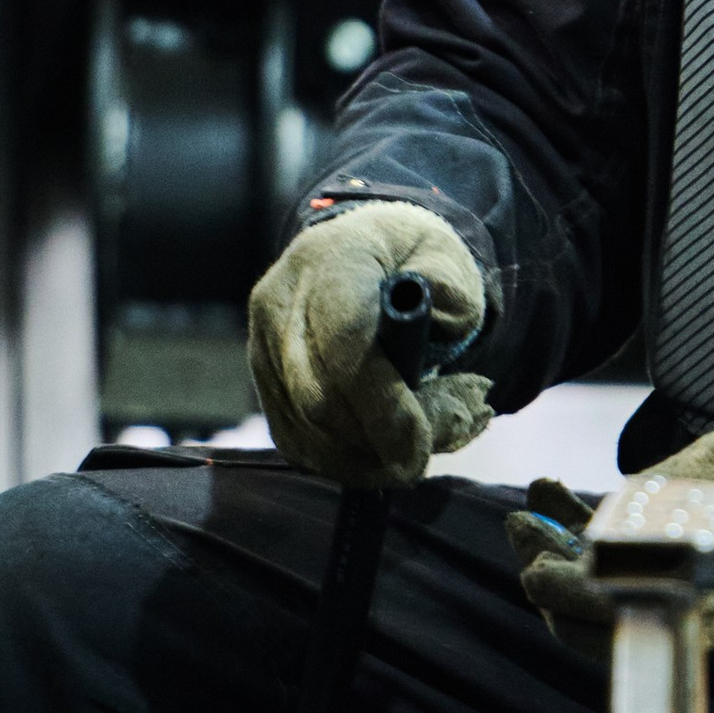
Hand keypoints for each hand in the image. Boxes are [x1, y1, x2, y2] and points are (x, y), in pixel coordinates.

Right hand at [247, 201, 489, 487]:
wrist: (366, 251)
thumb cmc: (413, 259)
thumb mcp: (447, 258)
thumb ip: (451, 293)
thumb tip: (436, 326)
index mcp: (330, 260)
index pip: (345, 343)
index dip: (382, 403)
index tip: (421, 442)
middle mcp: (281, 301)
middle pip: (318, 396)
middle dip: (376, 442)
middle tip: (423, 457)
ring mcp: (262, 343)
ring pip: (304, 428)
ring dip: (363, 459)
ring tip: (411, 452)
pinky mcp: (262, 379)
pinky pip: (294, 439)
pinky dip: (341, 462)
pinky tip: (378, 457)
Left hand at [507, 387, 713, 656]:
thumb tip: (632, 498)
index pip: (673, 607)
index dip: (599, 597)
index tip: (546, 567)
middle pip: (644, 626)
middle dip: (564, 590)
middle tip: (516, 530)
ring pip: (644, 618)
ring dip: (575, 578)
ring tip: (526, 517)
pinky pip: (661, 595)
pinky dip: (606, 563)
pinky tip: (562, 512)